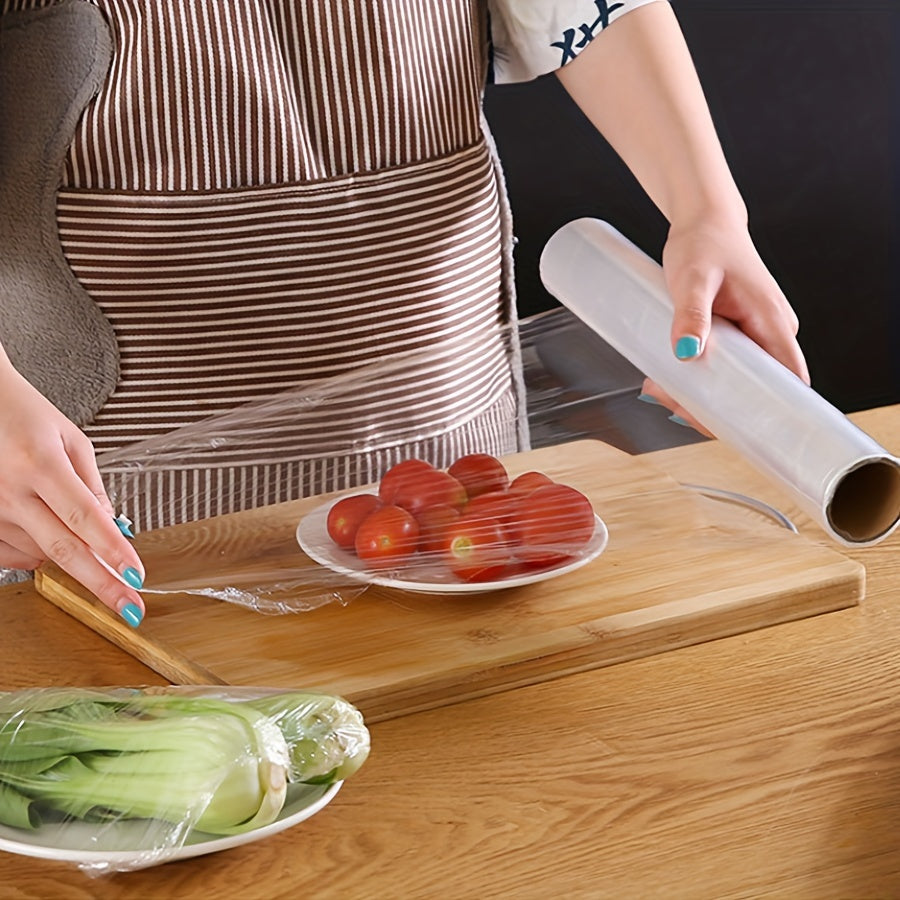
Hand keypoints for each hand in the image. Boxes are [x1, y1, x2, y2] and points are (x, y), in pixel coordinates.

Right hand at [0, 362, 145, 625]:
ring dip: (70, 557)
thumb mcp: (69, 439)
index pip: (85, 517)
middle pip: (64, 548)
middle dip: (101, 583)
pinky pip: (11, 555)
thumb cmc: (21, 414)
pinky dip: (36, 555)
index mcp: (40, 464)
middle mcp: (10, 490)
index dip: (112, 549)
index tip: (136, 573)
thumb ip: (92, 485)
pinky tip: (46, 537)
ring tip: (78, 534)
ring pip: (40, 554)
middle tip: (131, 607)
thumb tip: (113, 527)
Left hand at [642, 218, 810, 435]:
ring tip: (659, 387)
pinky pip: (723, 366)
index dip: (764, 413)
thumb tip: (686, 352)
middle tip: (671, 403)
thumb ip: (690, 314)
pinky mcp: (738, 333)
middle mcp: (771, 333)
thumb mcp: (693, 278)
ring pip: (735, 381)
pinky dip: (697, 377)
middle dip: (714, 407)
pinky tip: (666, 377)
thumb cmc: (703, 243)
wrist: (702, 220)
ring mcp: (756, 334)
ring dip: (699, 393)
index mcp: (774, 324)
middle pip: (755, 391)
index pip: (788, 384)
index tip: (723, 424)